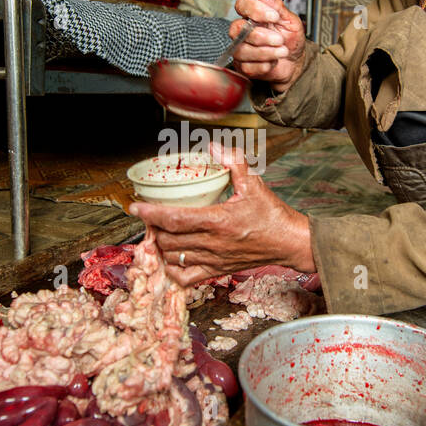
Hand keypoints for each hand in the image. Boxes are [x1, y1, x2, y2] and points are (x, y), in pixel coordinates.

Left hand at [128, 143, 314, 286]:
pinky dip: (173, 269)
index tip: (135, 207)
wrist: (289, 243)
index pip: (175, 219)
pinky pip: (187, 278)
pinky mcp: (218, 270)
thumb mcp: (254, 185)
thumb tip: (215, 147)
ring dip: (161, 247)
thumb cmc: (272, 215)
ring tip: (158, 233)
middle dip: (153, 228)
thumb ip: (234, 164)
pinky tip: (171, 258)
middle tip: (149, 217)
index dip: (151, 214)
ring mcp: (214, 260)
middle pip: (169, 240)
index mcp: (219, 221)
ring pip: (174, 258)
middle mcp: (213, 244)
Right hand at [228, 0, 306, 90]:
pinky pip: (248, 66)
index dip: (255, 9)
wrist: (295, 61)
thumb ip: (278, 7)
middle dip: (260, 36)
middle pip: (237, 29)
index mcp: (254, 15)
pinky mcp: (243, 66)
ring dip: (266, 52)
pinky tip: (273, 62)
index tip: (273, 16)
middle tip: (279, 39)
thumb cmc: (291, 39)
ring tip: (282, 51)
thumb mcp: (291, 20)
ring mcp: (241, 48)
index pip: (242, 4)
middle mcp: (244, 30)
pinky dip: (265, 65)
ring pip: (242, 50)